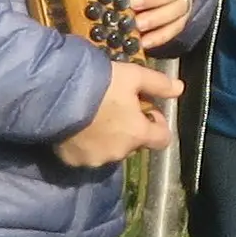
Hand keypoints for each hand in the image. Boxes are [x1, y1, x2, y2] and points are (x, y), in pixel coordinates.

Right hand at [53, 60, 178, 167]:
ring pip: (109, 150)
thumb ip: (158, 84)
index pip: (162, 139)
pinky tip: (76, 126)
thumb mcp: (133, 75)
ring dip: (107, 137)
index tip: (147, 110)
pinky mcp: (72, 160)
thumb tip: (180, 89)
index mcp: (138, 134)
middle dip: (129, 129)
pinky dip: (84, 144)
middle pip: (133, 144)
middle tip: (115, 108)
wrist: (55, 95)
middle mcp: (120, 153)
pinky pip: (85, 154)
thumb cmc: (100, 83)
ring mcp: (95, 159)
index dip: (158, 124)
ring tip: (92, 116)